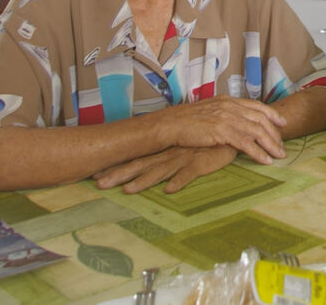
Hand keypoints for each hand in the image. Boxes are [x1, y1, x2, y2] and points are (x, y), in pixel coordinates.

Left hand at [93, 145, 236, 193]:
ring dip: (144, 181)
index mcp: (164, 151)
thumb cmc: (206, 144)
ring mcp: (184, 158)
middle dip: (120, 174)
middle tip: (100, 183)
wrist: (229, 134)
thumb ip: (171, 159)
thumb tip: (155, 174)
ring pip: (160, 170)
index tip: (96, 174)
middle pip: (142, 165)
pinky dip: (179, 181)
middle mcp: (170, 154)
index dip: (118, 167)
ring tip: (128, 191)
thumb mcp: (185, 150)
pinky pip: (189, 173)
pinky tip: (169, 190)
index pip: (137, 159)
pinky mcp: (201, 162)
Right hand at [160, 96, 287, 163]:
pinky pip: (246, 143)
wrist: (169, 125)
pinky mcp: (222, 131)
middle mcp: (230, 106)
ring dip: (271, 145)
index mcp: (227, 100)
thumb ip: (224, 114)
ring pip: (257, 131)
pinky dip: (258, 153)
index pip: (256, 106)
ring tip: (280, 156)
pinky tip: (266, 161)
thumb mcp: (208, 112)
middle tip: (282, 147)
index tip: (282, 122)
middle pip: (261, 119)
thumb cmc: (185, 122)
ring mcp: (227, 118)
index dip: (272, 114)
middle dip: (275, 134)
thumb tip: (234, 122)